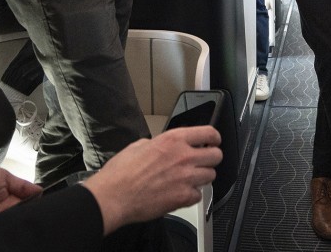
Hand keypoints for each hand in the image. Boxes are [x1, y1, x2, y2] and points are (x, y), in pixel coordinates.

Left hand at [0, 166, 41, 228]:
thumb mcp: (4, 177)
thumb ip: (23, 186)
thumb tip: (42, 191)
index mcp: (11, 198)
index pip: (31, 204)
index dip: (39, 203)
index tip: (49, 203)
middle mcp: (7, 212)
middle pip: (26, 215)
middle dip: (35, 212)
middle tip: (43, 210)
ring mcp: (0, 222)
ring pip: (19, 223)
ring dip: (25, 219)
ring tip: (32, 215)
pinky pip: (6, 232)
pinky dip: (13, 229)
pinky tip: (19, 221)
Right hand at [83, 125, 221, 234]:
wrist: (114, 196)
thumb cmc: (121, 172)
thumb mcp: (139, 145)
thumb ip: (159, 143)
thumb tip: (164, 146)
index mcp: (173, 139)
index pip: (209, 133)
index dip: (214, 137)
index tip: (213, 141)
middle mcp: (184, 156)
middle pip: (216, 155)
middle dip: (211, 159)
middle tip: (203, 162)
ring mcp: (186, 178)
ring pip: (211, 176)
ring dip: (202, 177)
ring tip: (189, 179)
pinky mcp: (183, 197)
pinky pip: (198, 195)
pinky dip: (191, 195)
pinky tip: (180, 193)